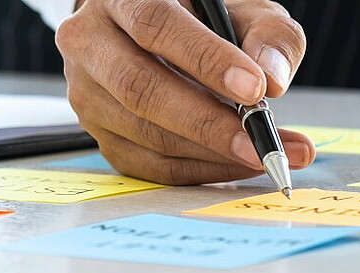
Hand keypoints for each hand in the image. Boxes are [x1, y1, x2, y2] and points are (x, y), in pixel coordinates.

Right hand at [56, 0, 314, 184]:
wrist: (157, 36)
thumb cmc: (204, 22)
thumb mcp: (243, 11)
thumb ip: (268, 35)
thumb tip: (273, 79)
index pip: (156, 26)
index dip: (206, 61)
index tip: (255, 89)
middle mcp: (90, 42)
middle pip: (140, 89)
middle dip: (208, 123)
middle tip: (260, 143)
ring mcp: (86, 91)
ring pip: (144, 133)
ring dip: (211, 153)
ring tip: (265, 155)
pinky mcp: (98, 132)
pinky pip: (148, 164)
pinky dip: (200, 170)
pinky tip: (237, 164)